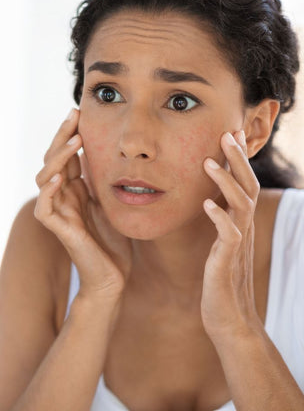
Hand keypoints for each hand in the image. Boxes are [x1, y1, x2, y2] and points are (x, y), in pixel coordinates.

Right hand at [34, 108, 132, 300]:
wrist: (112, 277)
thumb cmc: (112, 242)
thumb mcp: (110, 201)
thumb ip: (100, 179)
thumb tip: (103, 150)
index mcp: (74, 189)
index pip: (65, 155)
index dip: (69, 134)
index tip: (79, 112)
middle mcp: (63, 197)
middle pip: (53, 160)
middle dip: (62, 136)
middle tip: (74, 115)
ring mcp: (59, 213)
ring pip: (45, 178)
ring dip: (58, 158)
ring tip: (75, 140)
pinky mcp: (60, 231)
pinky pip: (45, 209)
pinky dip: (48, 192)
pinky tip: (59, 178)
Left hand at [201, 130, 262, 342]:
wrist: (229, 320)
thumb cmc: (220, 282)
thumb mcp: (221, 246)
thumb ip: (220, 224)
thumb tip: (211, 202)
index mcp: (239, 224)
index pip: (243, 185)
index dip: (238, 160)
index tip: (230, 134)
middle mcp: (242, 230)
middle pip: (247, 187)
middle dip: (237, 160)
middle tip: (227, 134)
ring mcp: (236, 245)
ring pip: (240, 205)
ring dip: (226, 182)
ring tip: (208, 162)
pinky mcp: (227, 262)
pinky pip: (227, 235)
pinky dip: (219, 217)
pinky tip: (206, 204)